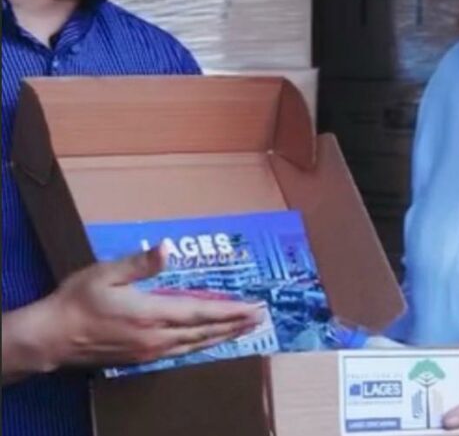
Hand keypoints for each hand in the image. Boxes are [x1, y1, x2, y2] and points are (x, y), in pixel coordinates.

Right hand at [32, 243, 264, 370]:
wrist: (51, 337)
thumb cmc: (77, 301)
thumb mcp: (107, 273)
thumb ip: (140, 262)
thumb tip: (167, 247)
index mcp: (152, 314)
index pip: (202, 312)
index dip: (231, 311)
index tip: (254, 307)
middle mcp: (157, 337)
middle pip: (206, 331)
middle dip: (236, 324)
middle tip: (260, 318)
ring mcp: (150, 351)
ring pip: (196, 344)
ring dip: (223, 336)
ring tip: (244, 329)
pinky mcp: (142, 357)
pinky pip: (182, 351)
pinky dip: (202, 344)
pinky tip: (210, 340)